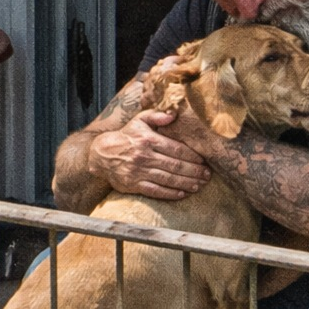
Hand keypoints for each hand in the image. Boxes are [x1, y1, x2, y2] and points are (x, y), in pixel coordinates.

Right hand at [88, 110, 210, 199]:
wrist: (102, 154)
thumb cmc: (127, 136)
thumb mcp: (139, 120)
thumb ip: (156, 115)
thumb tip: (173, 114)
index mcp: (148, 140)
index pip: (176, 149)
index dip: (192, 156)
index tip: (204, 160)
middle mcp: (144, 156)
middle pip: (175, 166)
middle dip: (194, 171)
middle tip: (207, 175)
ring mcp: (139, 172)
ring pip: (168, 179)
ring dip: (186, 183)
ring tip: (199, 185)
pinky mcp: (134, 185)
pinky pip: (156, 191)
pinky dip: (170, 193)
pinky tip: (183, 193)